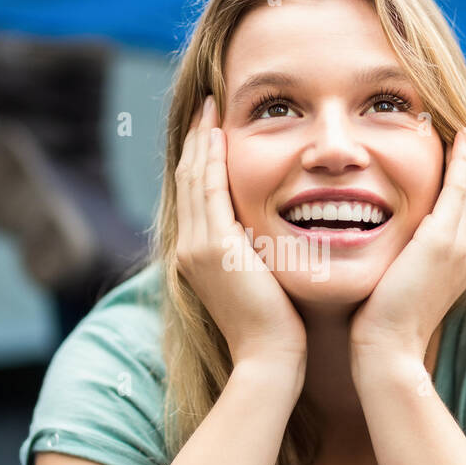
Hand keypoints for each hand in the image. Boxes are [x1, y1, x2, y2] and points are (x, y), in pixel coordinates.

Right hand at [175, 95, 307, 370]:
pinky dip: (211, 158)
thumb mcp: (262, 282)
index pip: (196, 195)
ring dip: (201, 139)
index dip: (201, 158)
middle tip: (207, 105)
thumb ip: (258, 254)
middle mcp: (189, 248)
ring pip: (193, 178)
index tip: (213, 128)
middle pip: (187, 179)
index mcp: (197, 256)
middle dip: (197, 140)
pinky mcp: (213, 247)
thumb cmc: (278, 329)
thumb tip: (269, 235)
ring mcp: (196, 247)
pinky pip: (208, 190)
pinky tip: (220, 133)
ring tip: (211, 108)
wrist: (270, 359)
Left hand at [349, 128, 465, 361]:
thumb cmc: (380, 324)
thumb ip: (400, 260)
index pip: (463, 208)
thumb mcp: (396, 283)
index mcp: (461, 260)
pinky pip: (457, 185)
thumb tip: (381, 246)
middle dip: (464, 162)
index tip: (449, 155)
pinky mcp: (443, 238)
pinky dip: (458, 160)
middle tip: (455, 128)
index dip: (458, 180)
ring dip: (462, 154)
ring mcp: (461, 244)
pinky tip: (456, 137)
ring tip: (454, 125)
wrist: (387, 350)